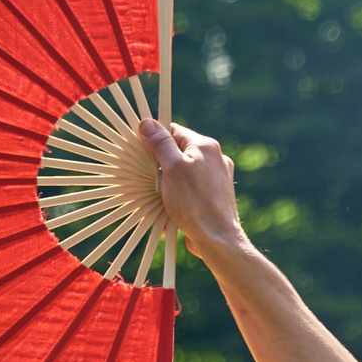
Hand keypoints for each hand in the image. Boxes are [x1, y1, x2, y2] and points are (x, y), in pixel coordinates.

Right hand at [142, 119, 247, 260]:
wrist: (218, 239)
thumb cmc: (194, 203)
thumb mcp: (172, 169)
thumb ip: (160, 144)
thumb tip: (147, 122)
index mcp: (205, 146)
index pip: (174, 132)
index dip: (157, 141)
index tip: (144, 153)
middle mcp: (215, 159)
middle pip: (179, 154)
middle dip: (162, 168)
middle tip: (156, 183)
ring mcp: (218, 178)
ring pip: (184, 174)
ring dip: (170, 186)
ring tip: (165, 201)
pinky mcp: (216, 197)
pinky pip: (192, 191)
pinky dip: (181, 200)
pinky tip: (173, 213)